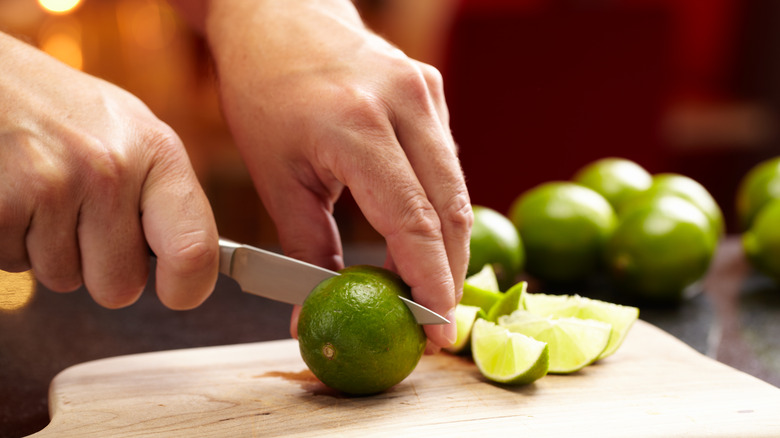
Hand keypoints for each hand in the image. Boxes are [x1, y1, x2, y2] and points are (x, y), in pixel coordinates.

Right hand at [0, 33, 218, 308]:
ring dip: (50, 249)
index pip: (194, 250)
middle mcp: (110, 169)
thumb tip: (192, 265)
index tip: (176, 291)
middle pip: (120, 286)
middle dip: (100, 266)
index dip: (188, 288)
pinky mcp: (0, 204)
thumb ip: (163, 196)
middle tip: (82, 218)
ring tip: (42, 193)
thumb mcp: (131, 132)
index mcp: (157, 152)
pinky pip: (14, 265)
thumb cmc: (63, 109)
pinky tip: (14, 194)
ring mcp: (52, 186)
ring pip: (63, 279)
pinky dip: (11, 242)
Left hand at [203, 0, 471, 347]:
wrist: (280, 16)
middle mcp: (404, 103)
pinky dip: (439, 209)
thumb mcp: (276, 177)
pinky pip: (446, 164)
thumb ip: (304, 251)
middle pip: (451, 210)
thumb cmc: (265, 91)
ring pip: (456, 190)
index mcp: (356, 125)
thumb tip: (314, 313)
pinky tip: (422, 240)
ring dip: (448, 247)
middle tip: (437, 326)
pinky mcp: (432, 92)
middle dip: (448, 276)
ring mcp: (425, 93)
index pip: (413, 220)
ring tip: (429, 292)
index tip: (434, 330)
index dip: (429, 282)